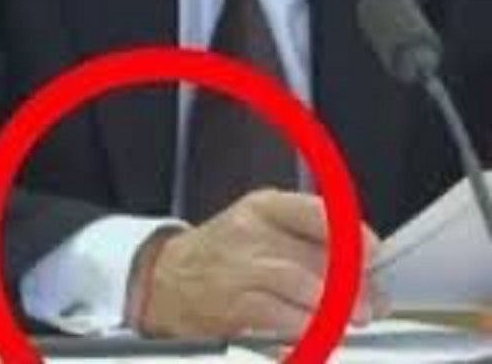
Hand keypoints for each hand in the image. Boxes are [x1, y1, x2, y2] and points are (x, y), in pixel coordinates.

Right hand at [129, 189, 388, 337]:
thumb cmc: (224, 254)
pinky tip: (317, 334)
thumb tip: (365, 277)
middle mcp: (251, 231)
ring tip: (350, 319)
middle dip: (353, 283)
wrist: (168, 278)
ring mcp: (240, 267)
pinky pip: (279, 317)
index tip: (372, 251)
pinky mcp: (232, 304)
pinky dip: (306, 329)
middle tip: (370, 302)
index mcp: (263, 207)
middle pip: (315, 253)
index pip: (314, 211)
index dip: (350, 232)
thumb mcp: (260, 229)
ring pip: (301, 284)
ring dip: (335, 306)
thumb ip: (309, 245)